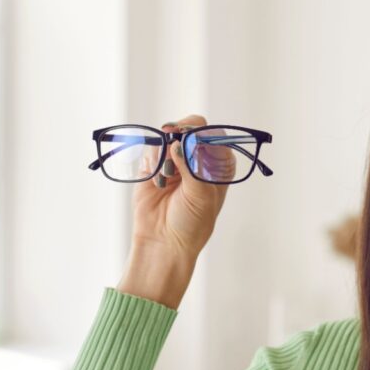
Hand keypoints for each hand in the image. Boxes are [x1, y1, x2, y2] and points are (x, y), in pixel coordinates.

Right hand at [128, 114, 230, 257]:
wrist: (164, 241)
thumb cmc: (192, 223)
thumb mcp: (201, 196)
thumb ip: (191, 168)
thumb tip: (177, 143)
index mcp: (218, 165)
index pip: (213, 135)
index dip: (200, 130)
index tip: (186, 133)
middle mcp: (198, 159)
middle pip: (190, 128)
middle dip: (179, 130)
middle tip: (169, 134)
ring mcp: (175, 160)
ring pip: (168, 137)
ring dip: (165, 152)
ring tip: (166, 177)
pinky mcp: (154, 166)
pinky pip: (151, 149)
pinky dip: (152, 161)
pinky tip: (157, 182)